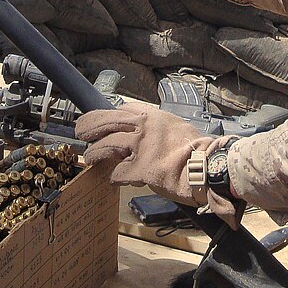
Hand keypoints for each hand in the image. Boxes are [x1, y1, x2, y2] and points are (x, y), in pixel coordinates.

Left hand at [75, 104, 240, 226]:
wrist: (207, 165)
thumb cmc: (195, 148)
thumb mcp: (175, 125)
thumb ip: (157, 126)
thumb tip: (145, 129)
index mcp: (151, 115)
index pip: (121, 108)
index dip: (108, 114)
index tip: (101, 120)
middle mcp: (142, 127)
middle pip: (104, 121)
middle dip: (89, 127)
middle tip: (81, 132)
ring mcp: (138, 148)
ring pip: (104, 146)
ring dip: (94, 153)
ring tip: (90, 158)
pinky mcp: (139, 170)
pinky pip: (116, 172)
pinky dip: (113, 177)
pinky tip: (113, 179)